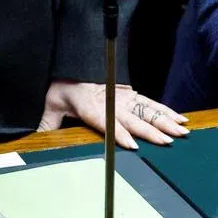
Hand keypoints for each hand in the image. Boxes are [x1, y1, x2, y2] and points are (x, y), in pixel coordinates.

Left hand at [38, 81, 188, 147]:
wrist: (65, 72)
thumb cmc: (57, 91)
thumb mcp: (47, 107)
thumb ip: (45, 124)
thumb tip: (36, 138)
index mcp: (88, 103)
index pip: (104, 119)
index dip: (118, 132)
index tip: (132, 145)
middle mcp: (108, 98)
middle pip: (131, 116)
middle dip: (151, 129)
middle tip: (169, 140)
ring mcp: (120, 95)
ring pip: (145, 108)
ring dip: (164, 119)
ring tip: (181, 130)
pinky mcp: (128, 94)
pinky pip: (149, 102)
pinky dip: (165, 110)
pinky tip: (180, 118)